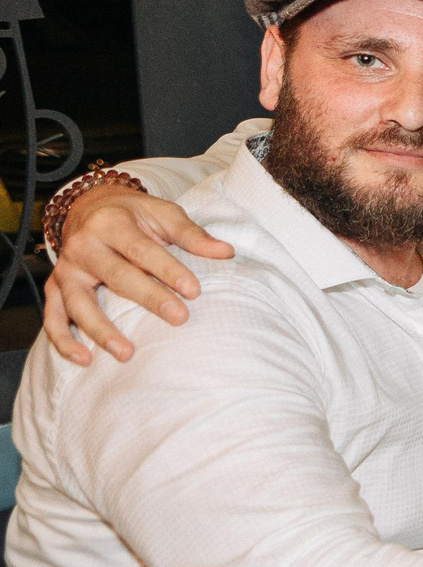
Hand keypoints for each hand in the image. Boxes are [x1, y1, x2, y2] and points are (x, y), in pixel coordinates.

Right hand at [42, 186, 233, 364]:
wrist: (90, 207)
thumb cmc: (134, 214)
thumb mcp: (163, 213)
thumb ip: (191, 234)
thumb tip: (226, 252)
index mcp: (110, 224)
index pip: (141, 250)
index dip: (168, 270)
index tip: (194, 291)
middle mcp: (83, 246)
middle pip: (116, 276)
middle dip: (148, 298)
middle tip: (179, 318)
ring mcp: (66, 269)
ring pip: (78, 303)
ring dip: (101, 330)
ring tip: (127, 353)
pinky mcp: (55, 287)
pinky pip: (52, 317)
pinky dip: (62, 340)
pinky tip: (85, 359)